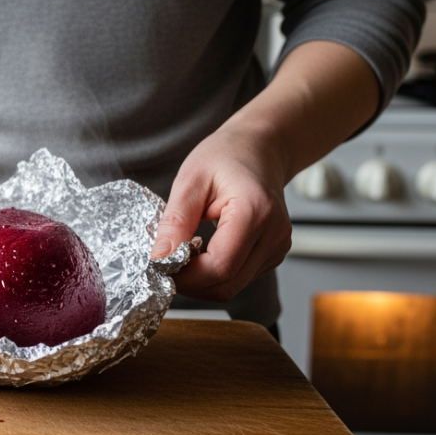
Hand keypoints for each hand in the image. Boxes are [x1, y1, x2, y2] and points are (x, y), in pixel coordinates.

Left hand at [151, 126, 292, 302]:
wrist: (259, 148)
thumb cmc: (227, 156)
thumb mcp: (190, 180)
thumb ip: (175, 222)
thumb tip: (159, 259)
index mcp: (255, 212)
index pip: (219, 267)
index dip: (185, 276)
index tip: (158, 267)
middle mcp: (274, 235)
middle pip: (227, 284)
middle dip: (190, 282)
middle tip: (163, 264)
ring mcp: (277, 247)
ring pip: (232, 286)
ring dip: (201, 280)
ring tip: (182, 252)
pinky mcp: (273, 254)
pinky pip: (239, 278)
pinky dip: (214, 274)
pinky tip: (201, 252)